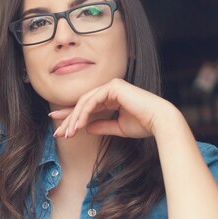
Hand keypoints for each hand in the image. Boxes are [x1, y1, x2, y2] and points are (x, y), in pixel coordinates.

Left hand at [50, 78, 176, 139]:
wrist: (160, 121)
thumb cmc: (144, 124)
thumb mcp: (118, 128)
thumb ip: (102, 126)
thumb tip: (86, 129)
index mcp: (111, 97)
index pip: (87, 106)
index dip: (72, 116)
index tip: (60, 126)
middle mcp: (110, 89)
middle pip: (83, 103)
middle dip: (69, 119)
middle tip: (58, 132)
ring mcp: (111, 85)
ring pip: (85, 101)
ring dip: (75, 118)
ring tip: (68, 133)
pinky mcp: (114, 86)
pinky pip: (93, 100)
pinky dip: (84, 113)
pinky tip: (79, 125)